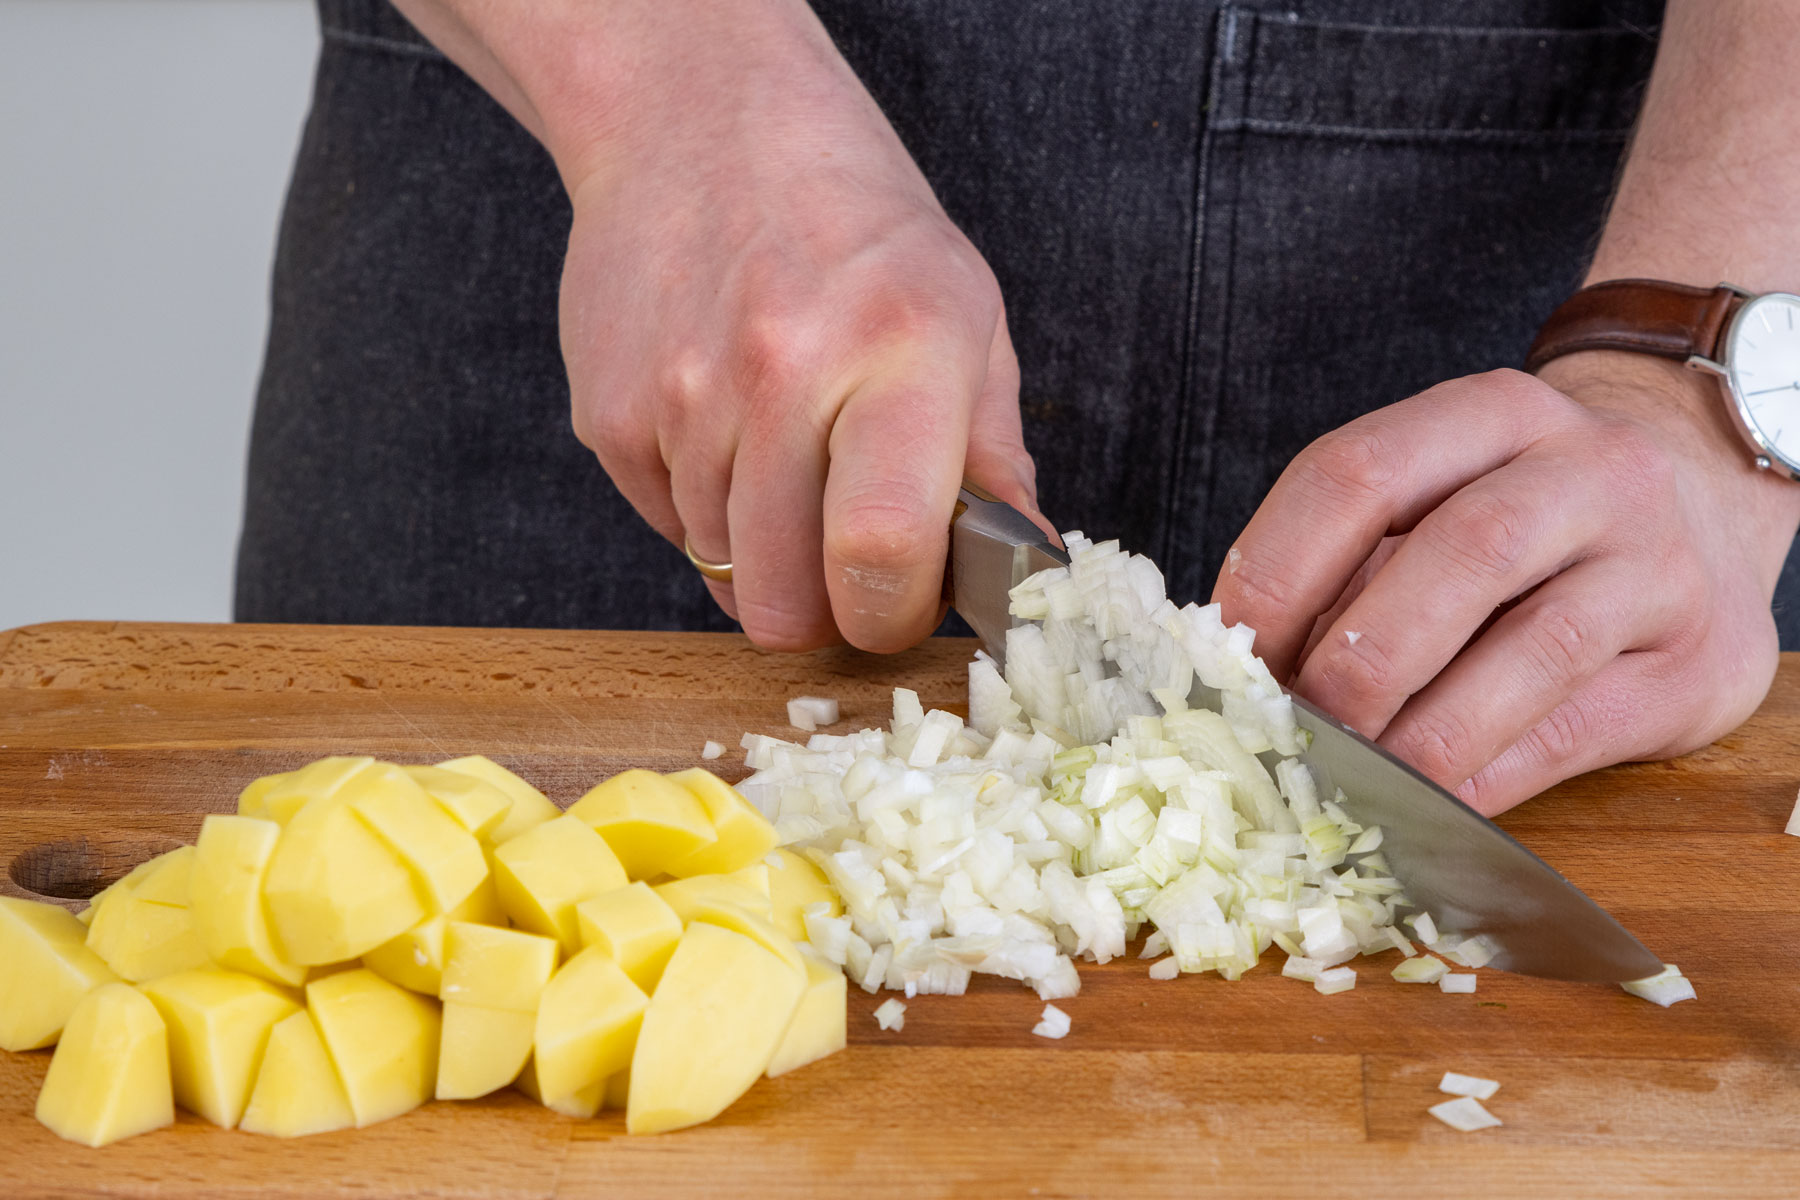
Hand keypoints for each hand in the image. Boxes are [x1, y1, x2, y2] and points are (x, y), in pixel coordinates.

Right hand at [555, 0, 1041, 651]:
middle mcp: (782, 369)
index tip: (902, 601)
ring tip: (788, 455)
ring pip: (723, 575)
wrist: (700, 122)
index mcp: (899, 347)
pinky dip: (704, 507)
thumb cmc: (853, 225)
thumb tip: (1027, 568)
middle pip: (787, 604)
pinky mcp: (608, 415)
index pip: (884, 550)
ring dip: (764, 551)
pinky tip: (727, 428)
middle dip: (825, 608)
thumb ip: (994, 454)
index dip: (895, 614)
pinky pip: (667, 530)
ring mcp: (681, 395)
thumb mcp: (965, 313)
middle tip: (848, 554)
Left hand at [1212, 356, 1799, 814]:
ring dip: (1425, 732)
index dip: (1278, 567)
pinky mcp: (1693, 663)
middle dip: (1359, 658)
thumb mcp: (1441, 502)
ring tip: (1353, 781)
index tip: (1228, 653)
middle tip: (1295, 731)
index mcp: (1491, 414)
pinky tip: (1425, 808)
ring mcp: (1656, 563)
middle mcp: (1589, 470)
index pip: (1360, 472)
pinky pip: (1575, 729)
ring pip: (1535, 648)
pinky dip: (1486, 777)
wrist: (1707, 513)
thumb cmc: (1526, 524)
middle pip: (1462, 553)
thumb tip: (1241, 673)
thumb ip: (1352, 567)